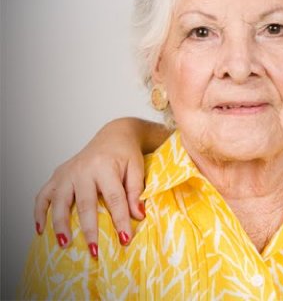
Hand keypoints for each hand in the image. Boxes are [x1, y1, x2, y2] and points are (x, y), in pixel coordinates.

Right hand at [33, 118, 147, 252]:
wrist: (114, 135)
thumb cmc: (126, 154)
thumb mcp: (137, 168)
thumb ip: (136, 191)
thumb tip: (138, 216)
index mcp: (105, 166)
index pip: (114, 199)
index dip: (120, 220)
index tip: (125, 240)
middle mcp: (83, 169)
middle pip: (85, 204)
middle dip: (89, 229)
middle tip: (94, 251)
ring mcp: (67, 172)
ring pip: (60, 202)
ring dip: (60, 225)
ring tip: (64, 244)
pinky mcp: (57, 175)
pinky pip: (43, 195)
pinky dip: (39, 212)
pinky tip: (41, 229)